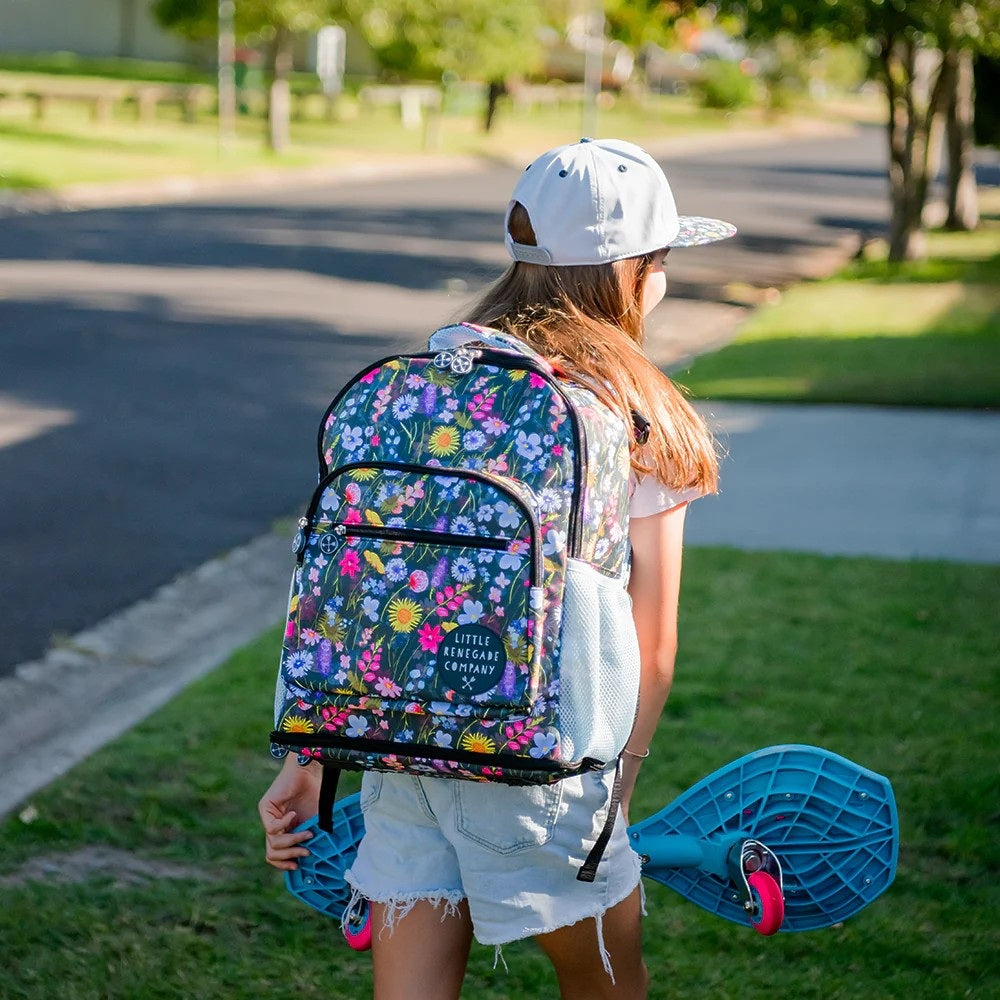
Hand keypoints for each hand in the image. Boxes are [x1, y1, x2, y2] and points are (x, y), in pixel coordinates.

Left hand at [259, 756, 321, 870]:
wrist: (308, 773)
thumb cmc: (313, 796)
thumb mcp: (315, 823)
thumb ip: (313, 839)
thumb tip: (317, 859)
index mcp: (284, 832)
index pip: (275, 856)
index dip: (284, 864)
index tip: (298, 866)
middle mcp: (273, 827)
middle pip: (272, 854)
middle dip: (291, 855)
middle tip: (306, 852)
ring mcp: (267, 818)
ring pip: (273, 843)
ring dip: (292, 841)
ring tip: (307, 833)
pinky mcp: (265, 808)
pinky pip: (271, 827)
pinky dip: (285, 824)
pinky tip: (294, 815)